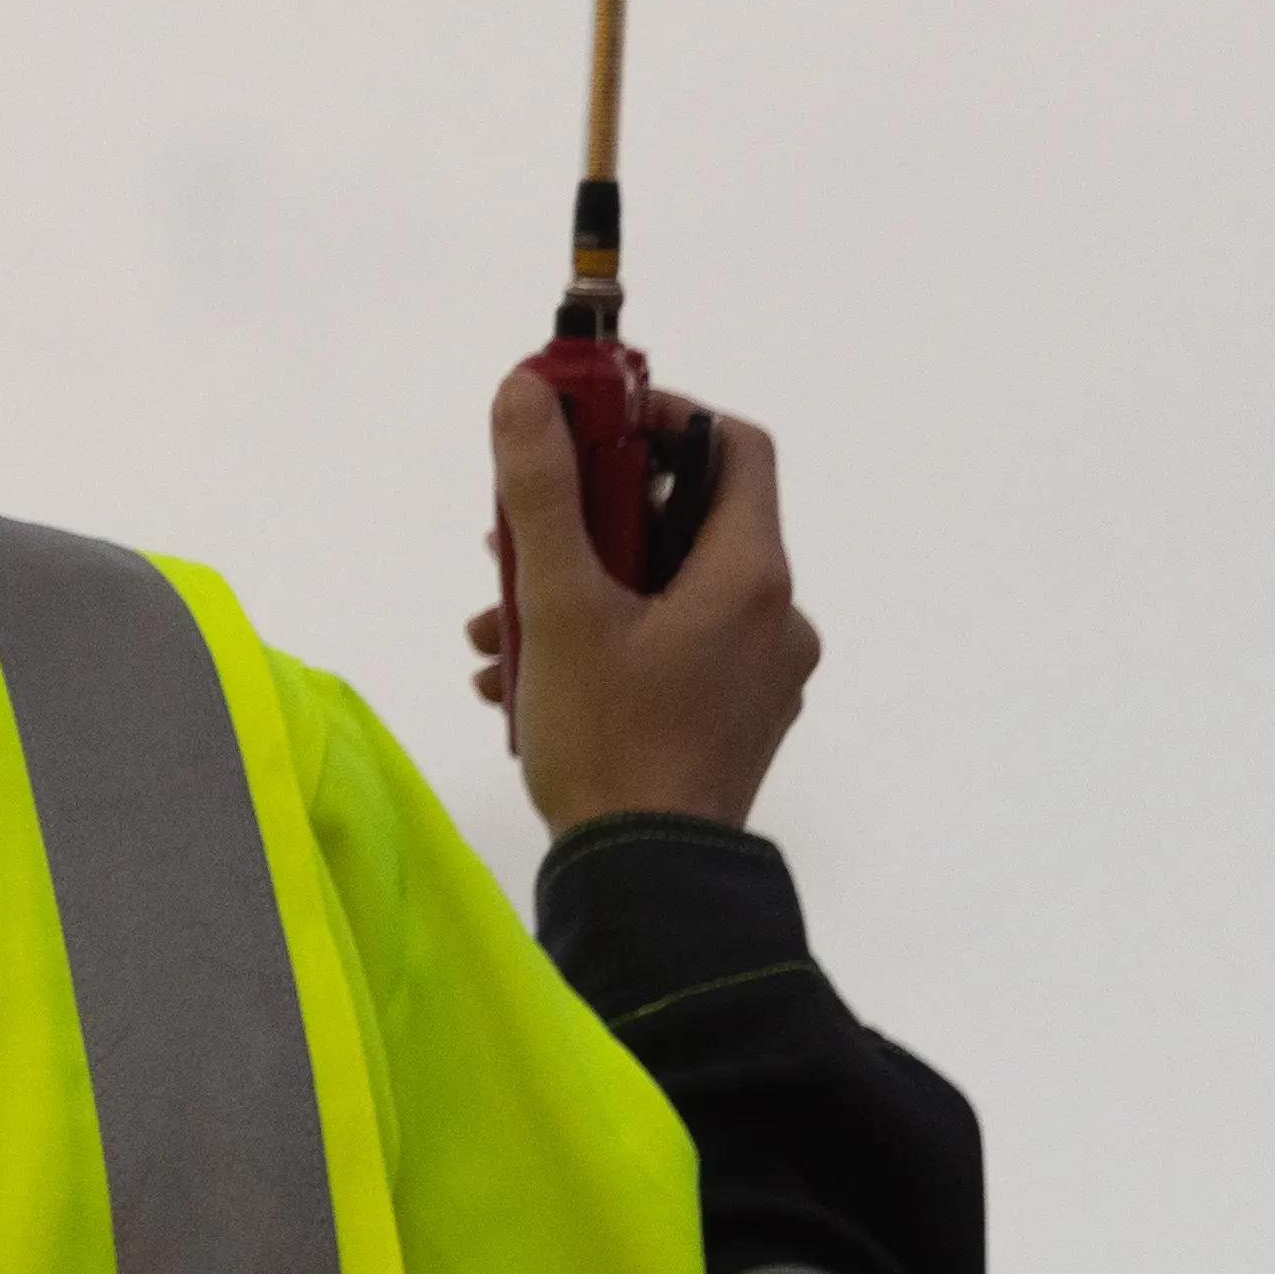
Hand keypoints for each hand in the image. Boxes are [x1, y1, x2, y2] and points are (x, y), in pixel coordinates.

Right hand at [473, 362, 816, 832]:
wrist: (648, 882)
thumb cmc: (610, 738)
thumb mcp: (559, 607)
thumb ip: (543, 492)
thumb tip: (526, 391)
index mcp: (750, 575)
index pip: (733, 450)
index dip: (662, 420)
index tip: (586, 431)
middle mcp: (776, 616)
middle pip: (686, 525)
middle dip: (587, 524)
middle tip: (512, 544)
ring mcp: (762, 675)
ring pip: (670, 594)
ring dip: (581, 594)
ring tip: (498, 634)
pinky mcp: (737, 721)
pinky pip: (675, 651)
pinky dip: (608, 645)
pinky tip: (529, 683)